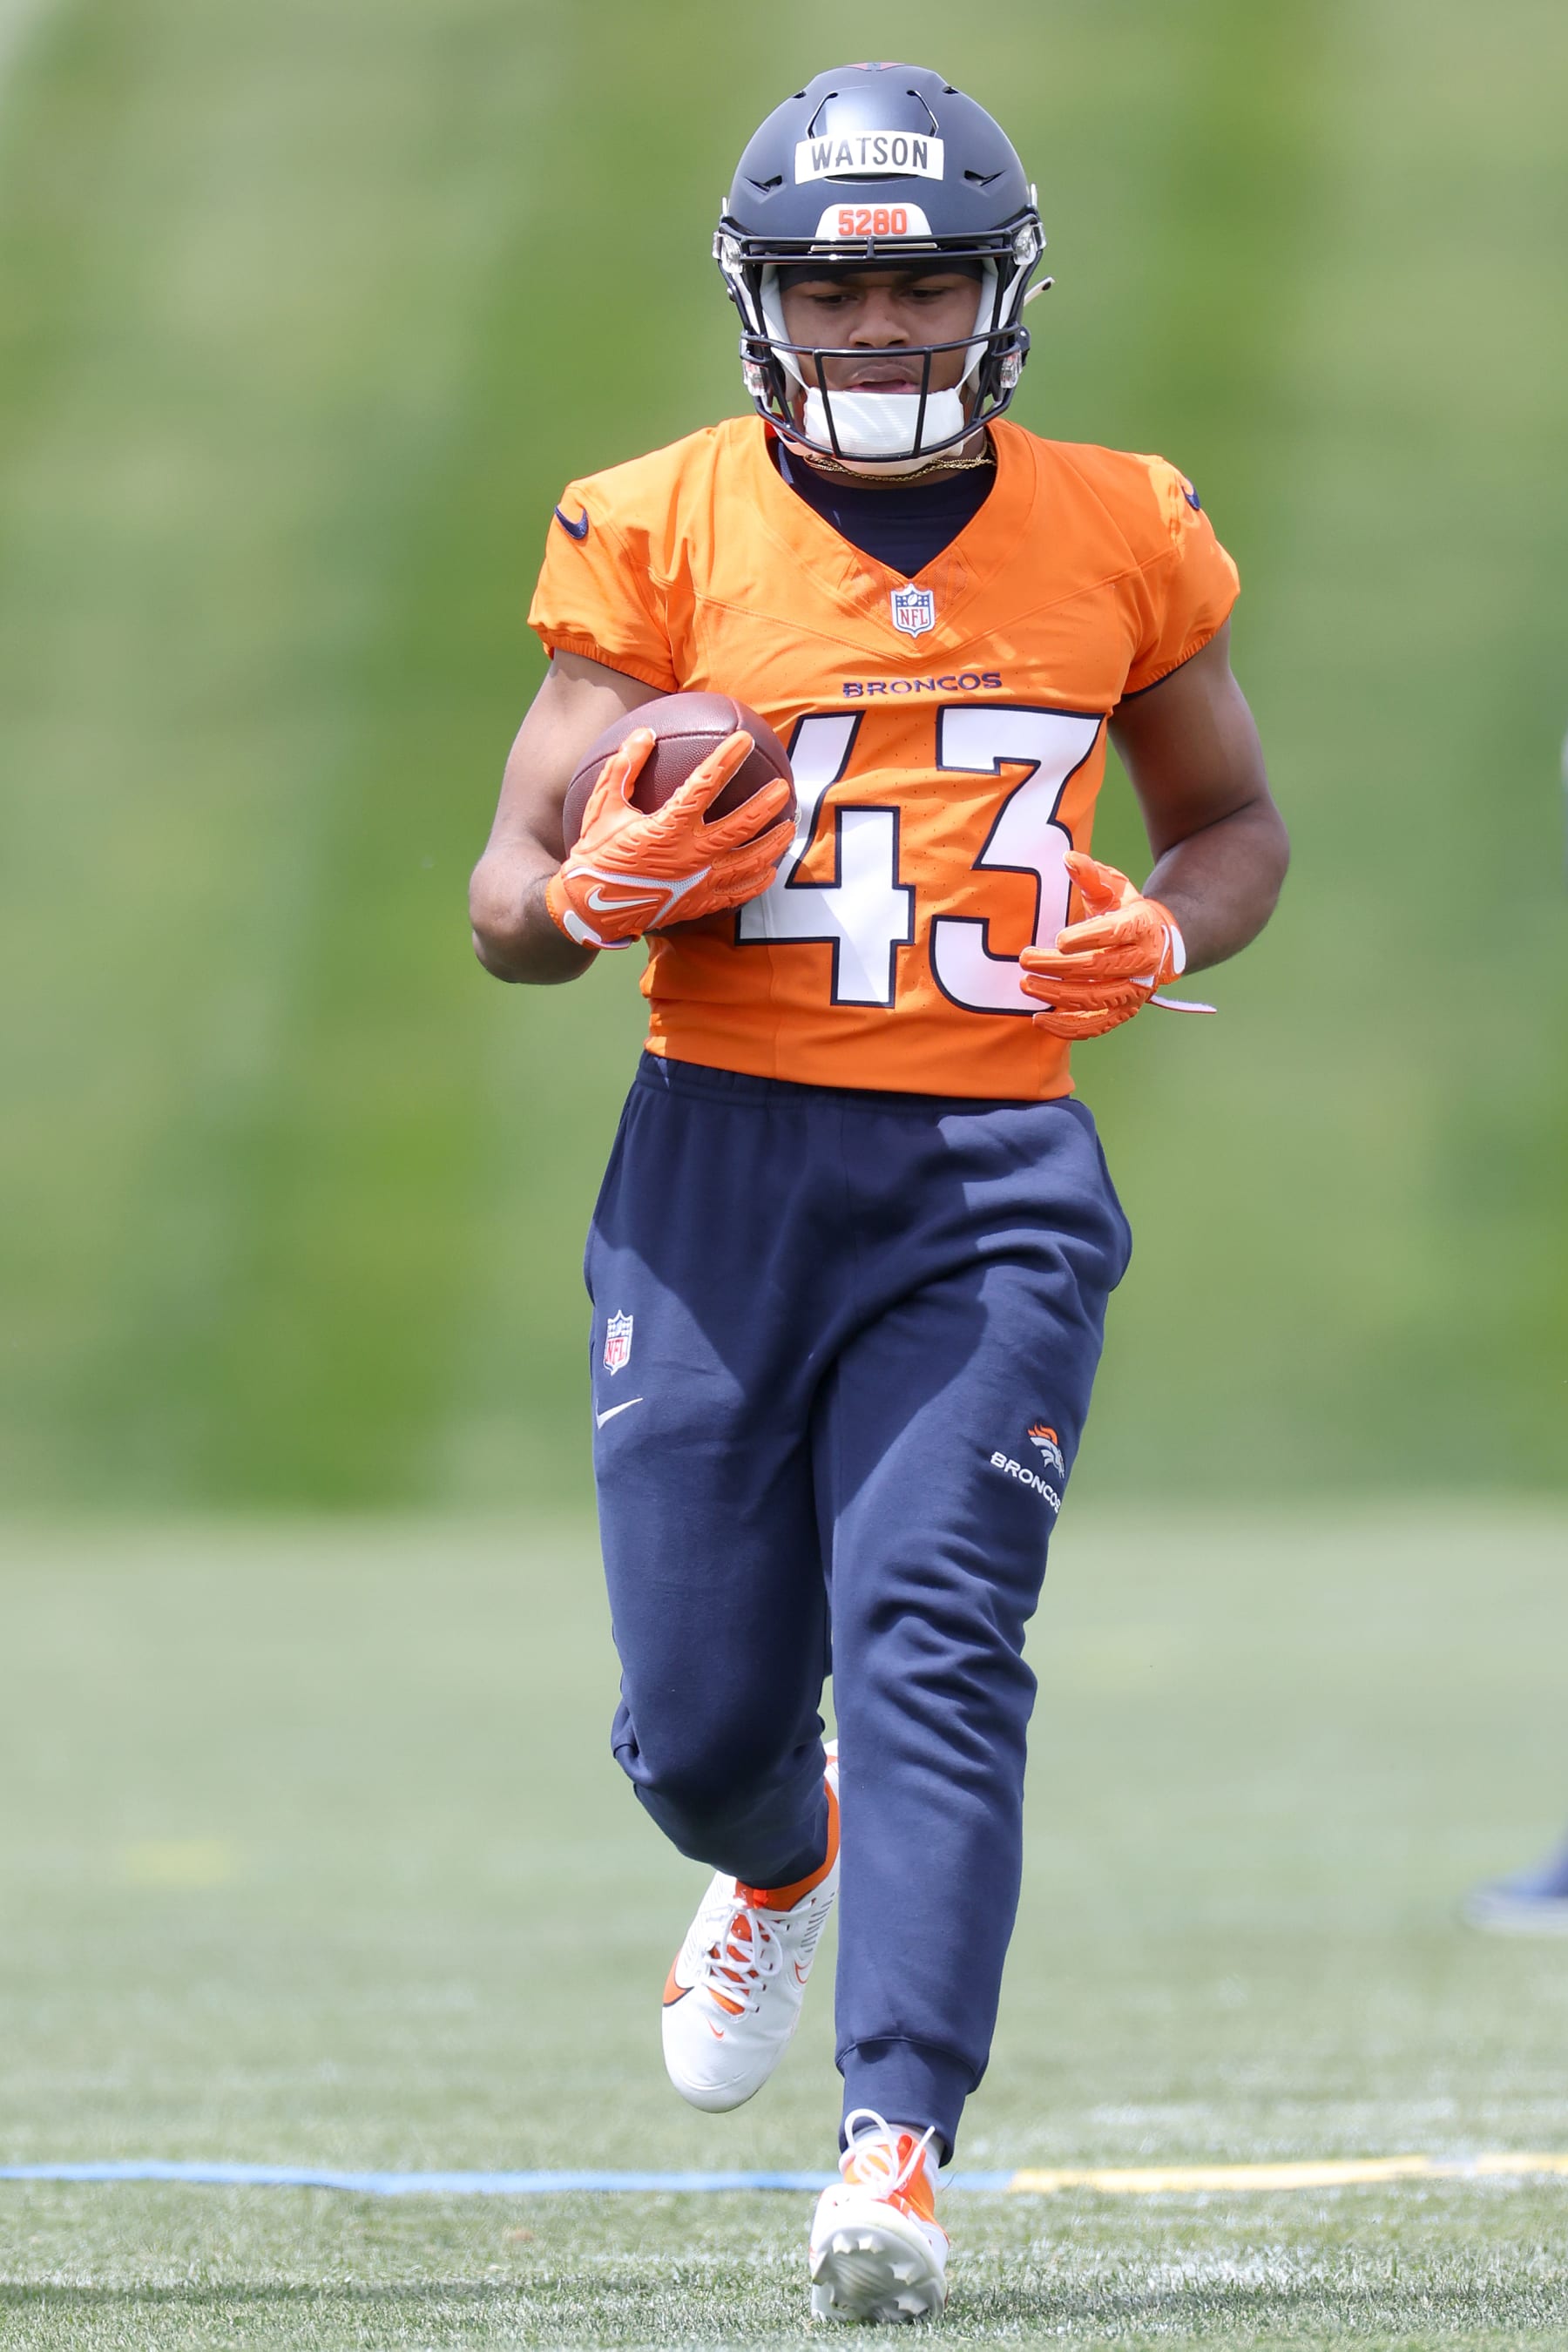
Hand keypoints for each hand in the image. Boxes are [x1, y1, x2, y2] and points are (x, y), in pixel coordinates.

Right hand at [545, 729, 793, 949]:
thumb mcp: (602, 807)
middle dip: (765, 806)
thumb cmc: (596, 855)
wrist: (590, 909)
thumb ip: (624, 767)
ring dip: (772, 844)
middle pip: (740, 827)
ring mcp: (698, 884)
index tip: (744, 741)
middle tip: (783, 788)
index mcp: (666, 829)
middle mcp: (689, 857)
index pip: (704, 786)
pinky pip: (736, 894)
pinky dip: (756, 882)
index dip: (726, 760)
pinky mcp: (699, 904)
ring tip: (789, 827)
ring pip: (748, 863)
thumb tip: (645, 733)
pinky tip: (769, 871)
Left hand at [1019, 851, 1185, 1039]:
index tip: (1059, 939)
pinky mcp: (1123, 1012)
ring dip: (1056, 995)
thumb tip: (1068, 858)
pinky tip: (1038, 1020)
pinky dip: (1067, 1028)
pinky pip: (1095, 1026)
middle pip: (1098, 969)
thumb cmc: (1128, 912)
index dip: (1088, 938)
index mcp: (1141, 927)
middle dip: (1059, 966)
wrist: (1158, 943)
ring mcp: (1134, 991)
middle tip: (1026, 959)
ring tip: (1027, 983)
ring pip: (1094, 999)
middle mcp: (1143, 963)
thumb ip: (1091, 875)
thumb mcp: (1114, 888)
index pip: (1115, 934)